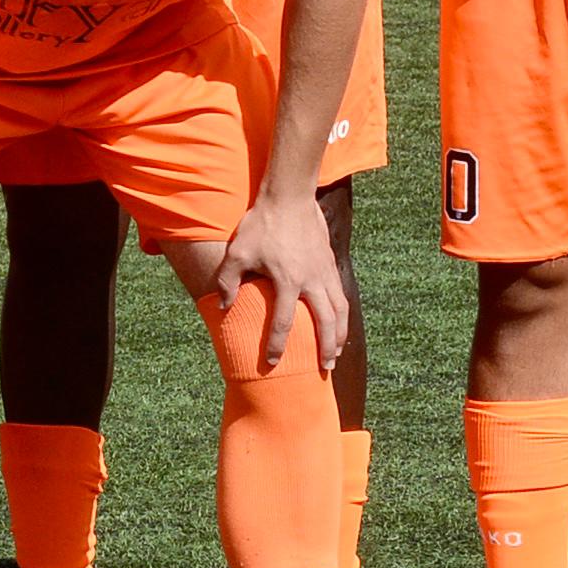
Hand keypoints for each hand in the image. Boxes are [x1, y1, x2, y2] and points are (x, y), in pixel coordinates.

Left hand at [209, 182, 346, 373]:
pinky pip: (341, 296)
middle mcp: (311, 280)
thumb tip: (224, 307)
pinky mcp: (330, 264)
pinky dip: (342, 315)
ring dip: (340, 335)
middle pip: (325, 323)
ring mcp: (325, 272)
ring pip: (339, 311)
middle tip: (324, 369)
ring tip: (336, 353)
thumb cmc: (261, 225)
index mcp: (287, 280)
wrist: (289, 198)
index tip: (272, 362)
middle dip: (325, 348)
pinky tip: (339, 325)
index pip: (283, 322)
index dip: (276, 345)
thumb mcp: (237, 252)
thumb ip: (228, 281)